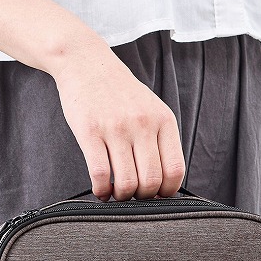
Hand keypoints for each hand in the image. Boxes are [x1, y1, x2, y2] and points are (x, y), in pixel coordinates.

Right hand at [50, 36, 185, 201]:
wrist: (86, 62)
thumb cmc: (119, 91)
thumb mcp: (151, 108)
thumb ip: (159, 139)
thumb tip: (163, 181)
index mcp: (163, 120)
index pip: (175, 169)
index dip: (167, 192)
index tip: (157, 196)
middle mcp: (142, 124)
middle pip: (151, 181)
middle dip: (142, 197)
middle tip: (133, 195)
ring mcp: (116, 128)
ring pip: (126, 182)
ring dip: (121, 197)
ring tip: (116, 193)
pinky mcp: (89, 132)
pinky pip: (99, 174)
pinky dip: (100, 190)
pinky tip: (100, 190)